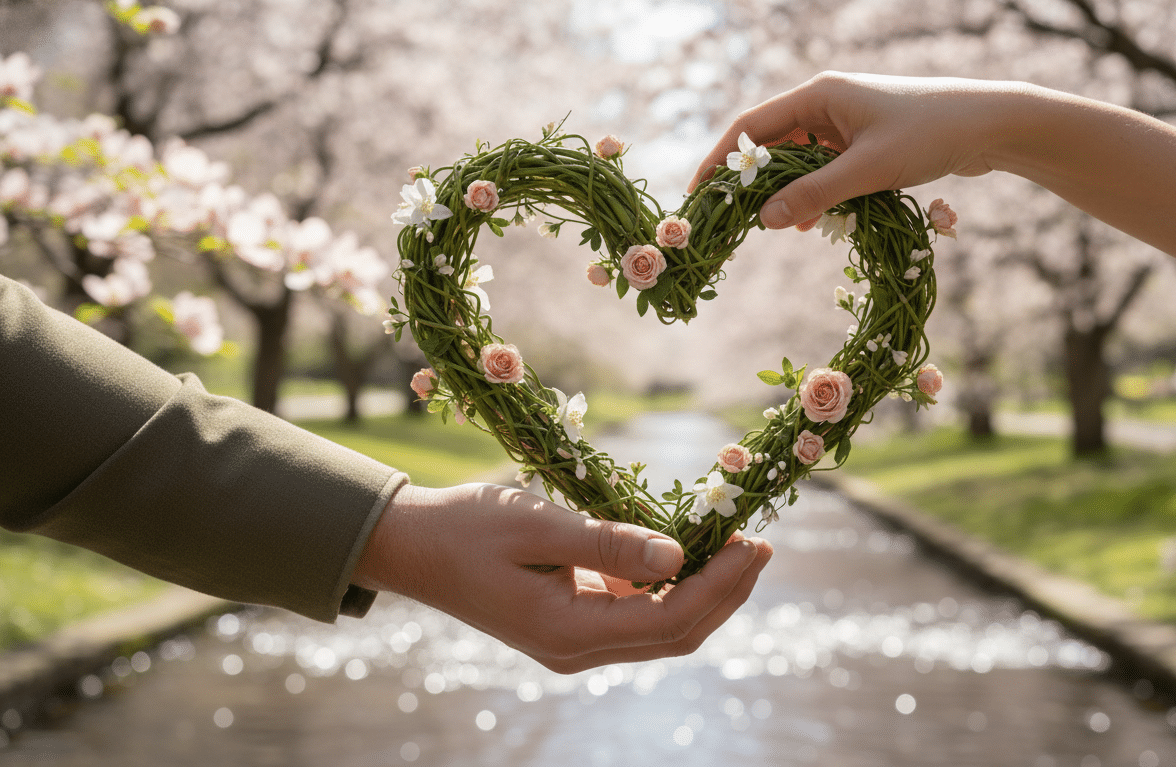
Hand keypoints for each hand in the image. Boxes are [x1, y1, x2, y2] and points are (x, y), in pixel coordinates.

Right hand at [351, 482, 772, 672]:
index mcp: (569, 633)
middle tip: (761, 543)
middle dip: (725, 590)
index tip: (754, 542)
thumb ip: (609, 543)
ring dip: (703, 588)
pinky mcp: (571, 622)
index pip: (669, 621)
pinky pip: (635, 612)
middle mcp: (577, 650)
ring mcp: (574, 641)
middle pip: (675, 633)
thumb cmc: (468, 527)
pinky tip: (684, 549)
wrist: (412, 547)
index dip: (720, 586)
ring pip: (660, 626)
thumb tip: (679, 556)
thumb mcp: (539, 526)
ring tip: (735, 542)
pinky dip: (667, 585)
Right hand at [692, 72, 1014, 229]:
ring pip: (799, 163)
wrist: (991, 126)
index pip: (751, 128)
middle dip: (754, 185)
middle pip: (771, 146)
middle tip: (734, 222)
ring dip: (790, 194)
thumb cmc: (930, 136)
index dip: (720, 162)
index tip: (698, 195)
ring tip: (784, 228)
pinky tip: (817, 223)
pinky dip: (817, 195)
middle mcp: (826, 104)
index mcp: (818, 95)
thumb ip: (814, 194)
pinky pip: (826, 170)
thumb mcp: (868, 171)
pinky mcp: (865, 142)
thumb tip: (764, 220)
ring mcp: (845, 123)